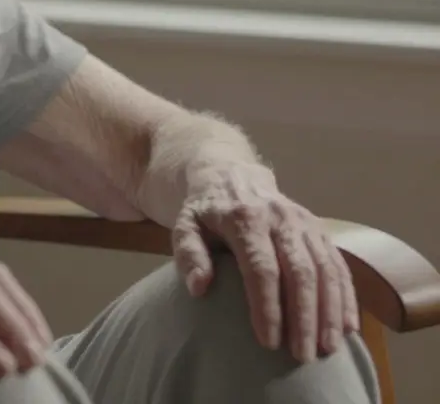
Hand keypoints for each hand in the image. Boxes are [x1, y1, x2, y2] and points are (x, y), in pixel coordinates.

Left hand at [171, 166, 359, 362]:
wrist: (231, 175)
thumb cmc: (205, 211)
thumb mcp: (184, 225)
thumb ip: (189, 254)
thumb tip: (198, 287)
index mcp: (245, 219)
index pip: (262, 268)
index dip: (267, 307)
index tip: (268, 342)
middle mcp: (281, 219)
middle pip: (300, 273)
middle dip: (304, 318)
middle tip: (302, 356)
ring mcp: (305, 223)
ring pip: (326, 270)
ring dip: (330, 312)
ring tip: (328, 349)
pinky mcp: (320, 229)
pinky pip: (339, 265)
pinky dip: (346, 296)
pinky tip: (348, 327)